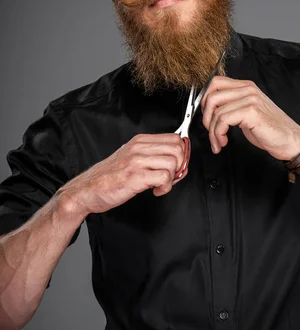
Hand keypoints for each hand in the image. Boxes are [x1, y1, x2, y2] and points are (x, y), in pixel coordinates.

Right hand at [58, 133, 186, 215]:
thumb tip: (176, 156)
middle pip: (178, 148)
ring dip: (172, 178)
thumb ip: (150, 154)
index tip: (176, 166)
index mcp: (140, 141)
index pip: (175, 138)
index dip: (181, 154)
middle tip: (171, 177)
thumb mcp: (131, 157)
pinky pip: (164, 178)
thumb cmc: (109, 176)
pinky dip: (165, 188)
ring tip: (161, 185)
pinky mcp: (135, 176)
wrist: (87, 189)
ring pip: (173, 162)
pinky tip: (156, 191)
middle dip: (180, 165)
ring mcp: (136, 161)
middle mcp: (139, 147)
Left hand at [201, 77, 299, 160]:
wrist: (290, 140)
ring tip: (219, 142)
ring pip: (216, 111)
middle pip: (211, 95)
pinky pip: (223, 120)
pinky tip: (224, 141)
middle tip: (210, 131)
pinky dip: (219, 134)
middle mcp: (247, 89)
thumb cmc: (270, 130)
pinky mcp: (251, 111)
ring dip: (213, 131)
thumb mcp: (247, 113)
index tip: (206, 117)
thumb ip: (231, 106)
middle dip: (206, 117)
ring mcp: (250, 99)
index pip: (215, 83)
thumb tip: (209, 110)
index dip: (204, 100)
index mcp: (245, 87)